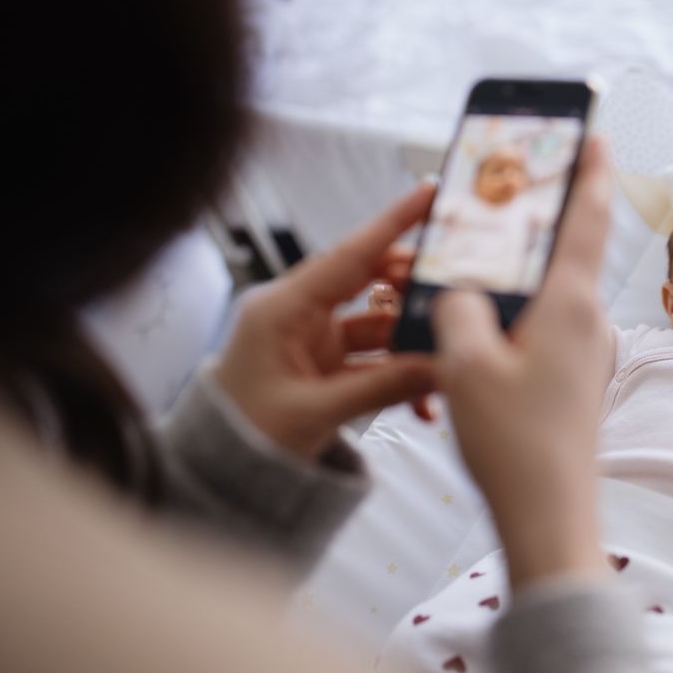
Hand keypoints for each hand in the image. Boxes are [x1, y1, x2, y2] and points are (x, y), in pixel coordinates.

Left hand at [212, 182, 438, 461]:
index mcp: (283, 308)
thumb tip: (440, 368)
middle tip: (456, 290)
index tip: (430, 194)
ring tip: (445, 358)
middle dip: (413, 287)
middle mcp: (301, 314)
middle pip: (370, 280)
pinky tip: (425, 399)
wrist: (217, 477)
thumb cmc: (242, 437)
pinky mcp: (327, 366)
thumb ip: (381, 388)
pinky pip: (377, 360)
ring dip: (413, 341)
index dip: (392, 222)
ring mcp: (316, 340)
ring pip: (380, 323)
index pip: (349, 254)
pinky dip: (401, 374)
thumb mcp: (313, 412)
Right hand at [432, 137, 613, 588]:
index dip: (591, 171)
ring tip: (481, 253)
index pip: (587, 219)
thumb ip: (456, 310)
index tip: (596, 133)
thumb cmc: (513, 443)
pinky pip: (544, 325)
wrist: (549, 516)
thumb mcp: (464, 365)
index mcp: (569, 305)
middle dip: (543, 216)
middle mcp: (587, 322)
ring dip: (521, 269)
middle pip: (566, 250)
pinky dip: (516, 309)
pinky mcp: (572, 379)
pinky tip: (480, 319)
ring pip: (550, 291)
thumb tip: (462, 292)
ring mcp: (584, 353)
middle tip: (517, 185)